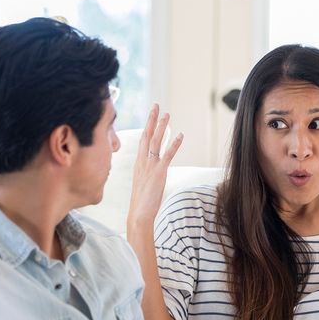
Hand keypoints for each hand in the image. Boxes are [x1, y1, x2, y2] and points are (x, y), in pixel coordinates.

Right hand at [127, 104, 182, 228]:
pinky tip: (180, 135)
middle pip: (147, 135)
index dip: (147, 126)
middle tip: (157, 105)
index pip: (142, 139)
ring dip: (162, 126)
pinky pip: (167, 155)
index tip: (151, 114)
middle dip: (152, 119)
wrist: (139, 214)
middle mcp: (143, 161)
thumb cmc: (141, 202)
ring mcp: (150, 166)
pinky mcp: (159, 172)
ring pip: (156, 141)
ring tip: (167, 113)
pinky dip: (174, 144)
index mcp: (138, 163)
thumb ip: (146, 173)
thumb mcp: (142, 183)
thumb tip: (151, 171)